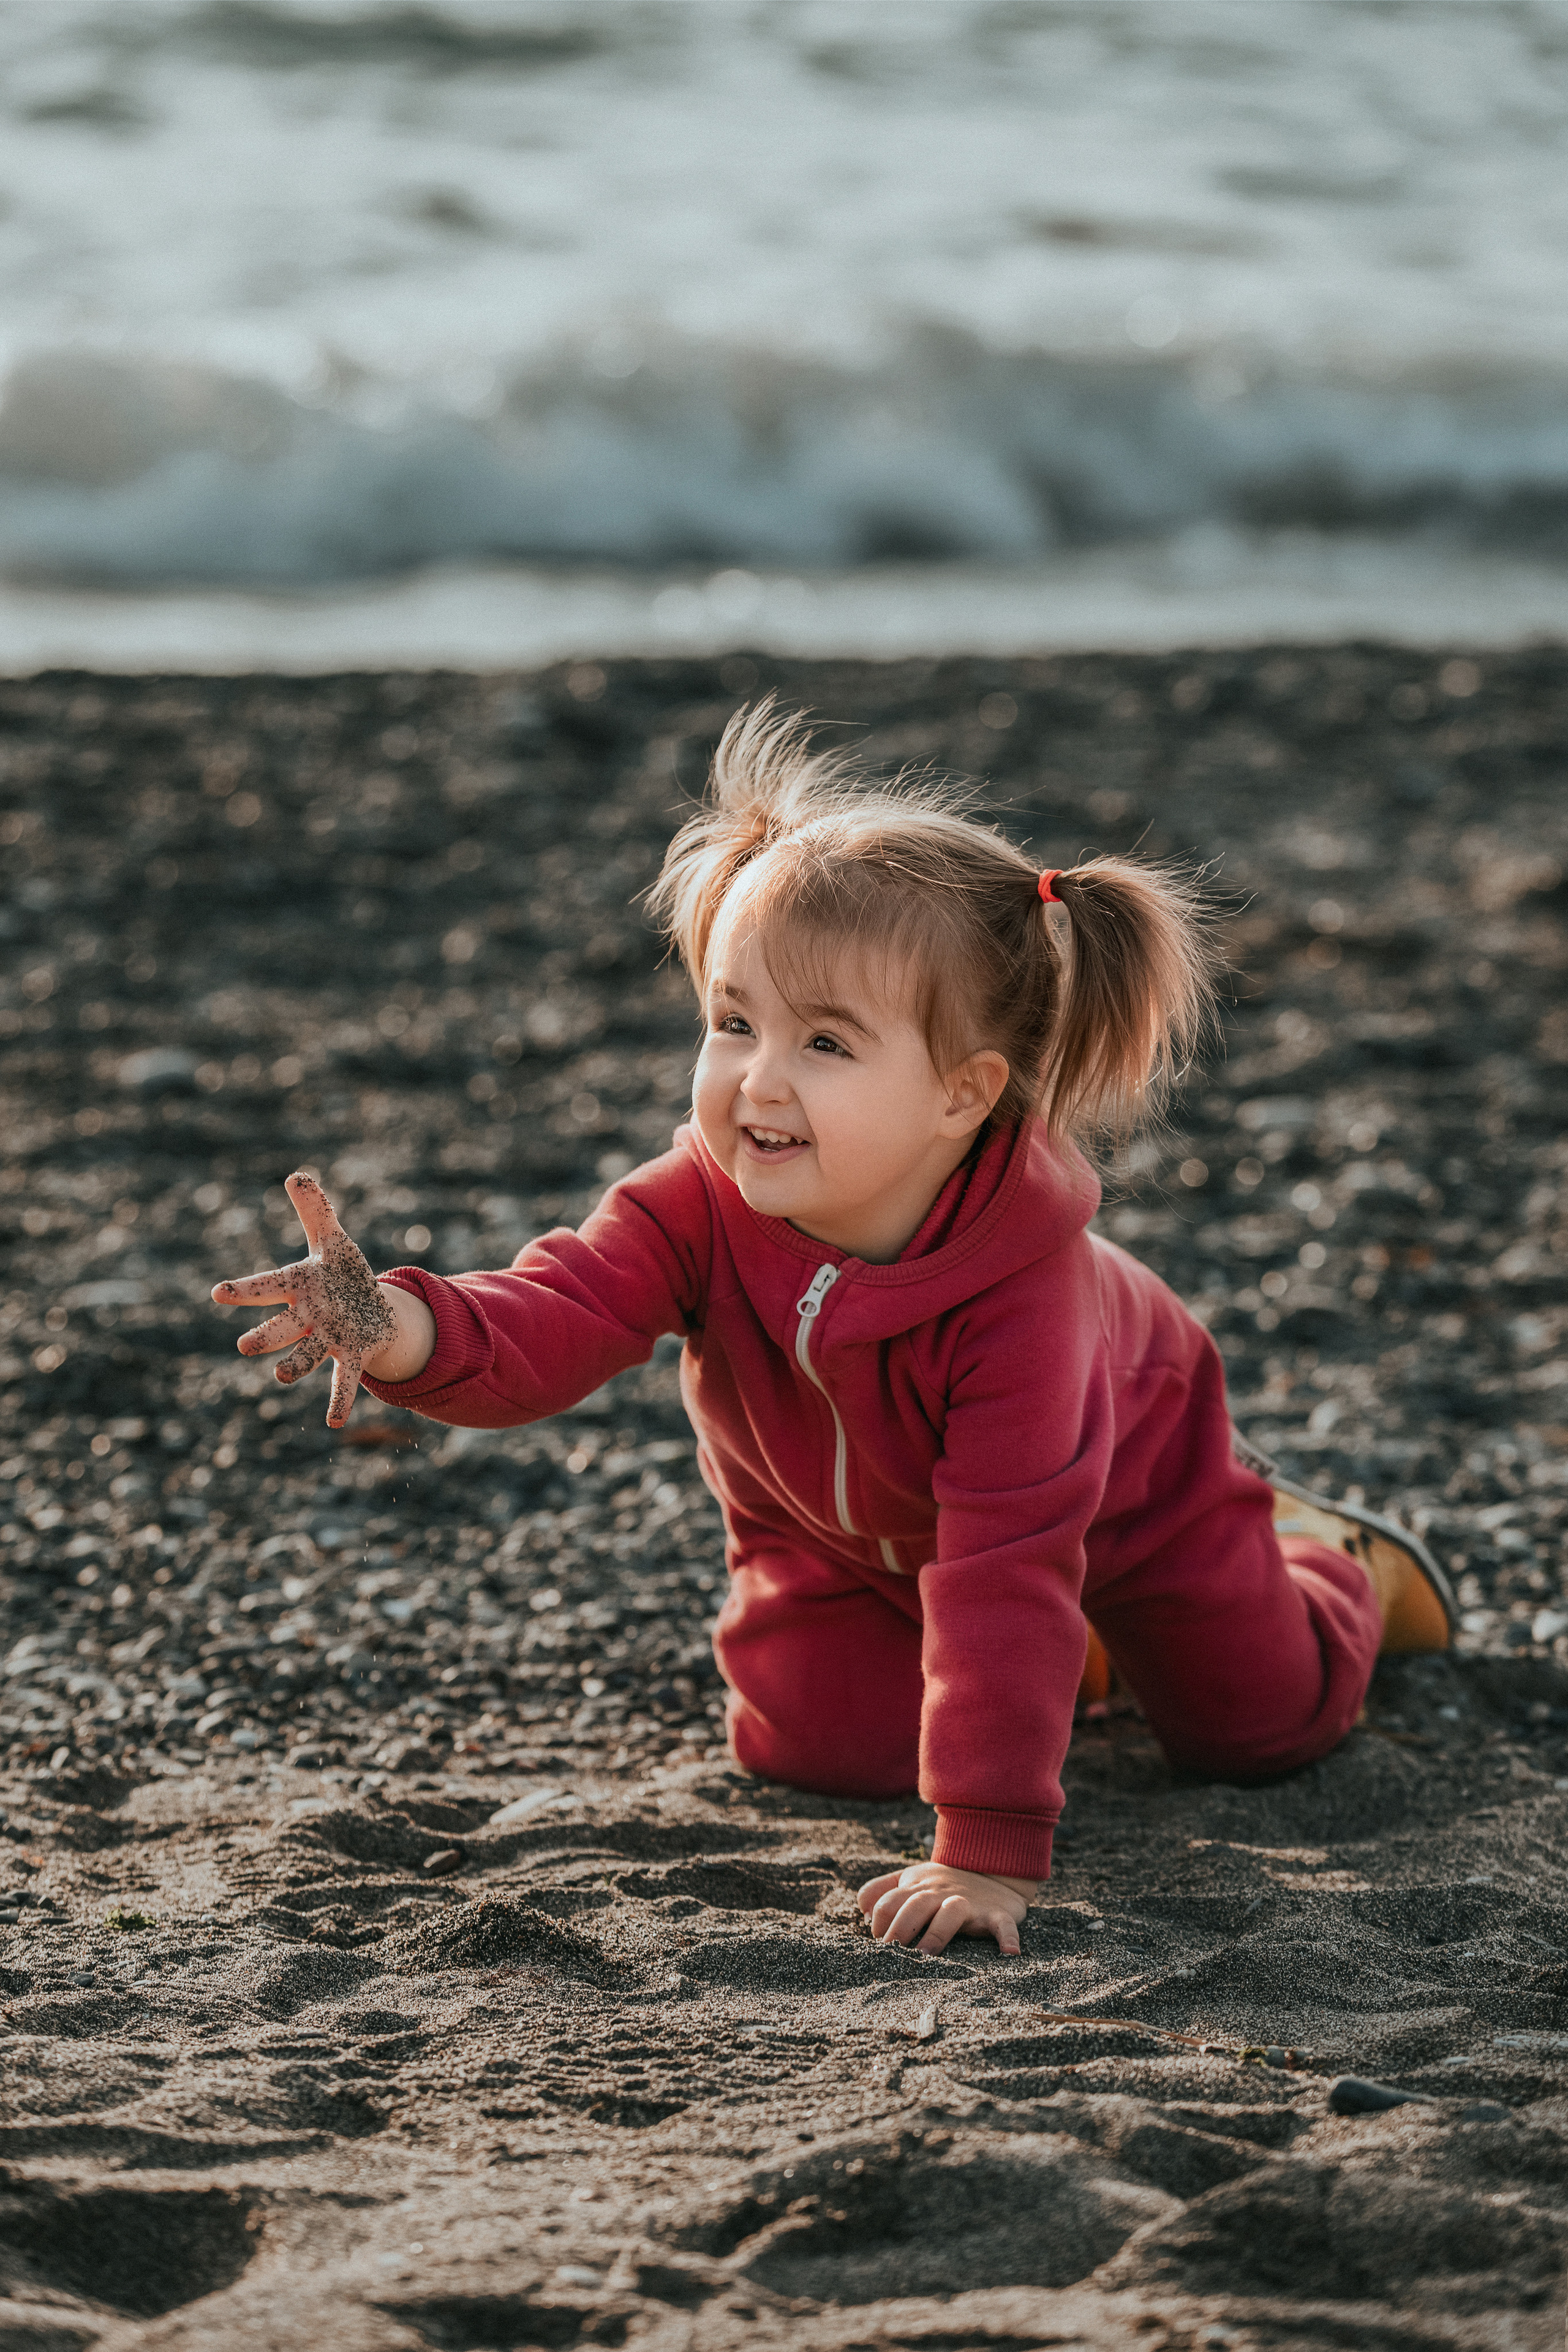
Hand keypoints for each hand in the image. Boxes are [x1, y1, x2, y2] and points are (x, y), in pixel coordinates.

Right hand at [210, 1170, 403, 1427]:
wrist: (372, 1310)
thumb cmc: (343, 1275)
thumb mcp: (333, 1240)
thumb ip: (315, 1211)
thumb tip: (297, 1176)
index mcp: (298, 1287)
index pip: (267, 1287)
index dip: (245, 1291)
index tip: (219, 1292)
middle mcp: (307, 1318)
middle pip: (281, 1329)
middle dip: (265, 1337)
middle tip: (246, 1346)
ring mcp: (328, 1339)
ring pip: (306, 1356)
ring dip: (293, 1367)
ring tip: (278, 1378)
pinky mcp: (354, 1354)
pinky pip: (343, 1381)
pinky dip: (339, 1401)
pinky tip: (334, 1423)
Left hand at [857, 1861, 1034, 1956]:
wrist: (992, 1867)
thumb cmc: (942, 1882)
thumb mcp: (911, 1878)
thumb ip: (882, 1889)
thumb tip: (863, 1910)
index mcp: (917, 1887)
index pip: (889, 1901)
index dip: (878, 1922)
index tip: (879, 1944)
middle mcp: (940, 1893)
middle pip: (915, 1906)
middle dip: (900, 1929)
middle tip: (892, 1954)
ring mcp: (969, 1902)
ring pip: (951, 1913)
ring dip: (938, 1933)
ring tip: (927, 1955)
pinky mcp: (997, 1913)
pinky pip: (1003, 1925)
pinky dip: (1007, 1938)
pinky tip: (1009, 1954)